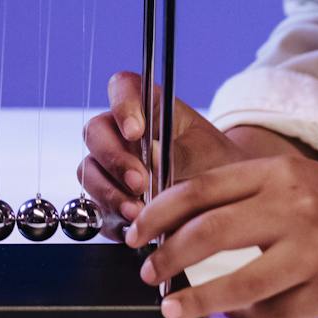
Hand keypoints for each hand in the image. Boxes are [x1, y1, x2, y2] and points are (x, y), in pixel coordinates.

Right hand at [78, 71, 308, 232]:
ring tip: (137, 212)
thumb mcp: (207, 154)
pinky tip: (134, 229)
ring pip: (90, 171)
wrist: (227, 197)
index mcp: (149, 107)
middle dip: (114, 160)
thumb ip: (178, 154)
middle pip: (96, 132)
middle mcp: (122, 132)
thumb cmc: (218, 165)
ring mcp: (112, 166)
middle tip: (140, 182)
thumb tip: (150, 162)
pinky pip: (95, 207)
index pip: (122, 87)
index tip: (135, 131)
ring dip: (110, 193)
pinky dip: (112, 219)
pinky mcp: (110, 198)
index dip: (121, 105)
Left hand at [126, 155, 317, 317]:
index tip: (136, 235)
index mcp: (279, 171)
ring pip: (239, 283)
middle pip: (209, 233)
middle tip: (148, 274)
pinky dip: (245, 317)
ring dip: (197, 300)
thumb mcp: (294, 177)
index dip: (157, 216)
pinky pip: (272, 312)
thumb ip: (243, 192)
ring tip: (174, 307)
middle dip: (167, 259)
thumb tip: (175, 220)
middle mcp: (295, 206)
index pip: (199, 190)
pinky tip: (233, 314)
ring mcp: (315, 250)